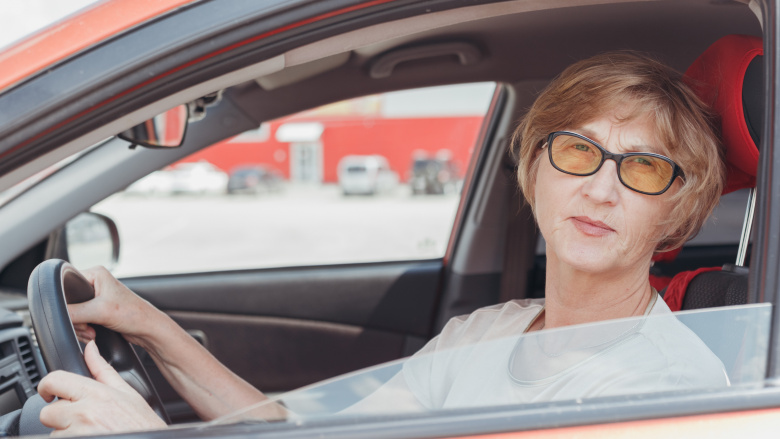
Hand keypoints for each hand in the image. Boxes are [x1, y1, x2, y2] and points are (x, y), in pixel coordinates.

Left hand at [38, 341, 166, 435]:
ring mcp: (79, 433)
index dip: (46, 387)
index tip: (48, 393)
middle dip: (60, 418)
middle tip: (79, 421)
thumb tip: (90, 348)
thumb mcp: (126, 392)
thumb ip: (102, 369)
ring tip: (90, 433)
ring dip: (67, 435)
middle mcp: (85, 413)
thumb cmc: (142, 424)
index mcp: (96, 393)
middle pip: (48, 412)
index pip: (54, 381)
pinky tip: (91, 438)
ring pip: (54, 434)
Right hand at [69, 266, 159, 346]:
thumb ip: (74, 312)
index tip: (75, 315)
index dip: (66, 303)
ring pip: (72, 314)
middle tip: (87, 325)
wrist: (147, 329)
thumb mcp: (99, 311)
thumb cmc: (133, 314)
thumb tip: (55, 315)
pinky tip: (92, 334)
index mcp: (95, 274)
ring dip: (80, 327)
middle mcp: (95, 283)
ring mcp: (96, 298)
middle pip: (68, 303)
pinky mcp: (97, 311)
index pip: (65, 285)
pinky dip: (83, 330)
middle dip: (75, 319)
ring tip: (92, 331)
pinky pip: (80, 321)